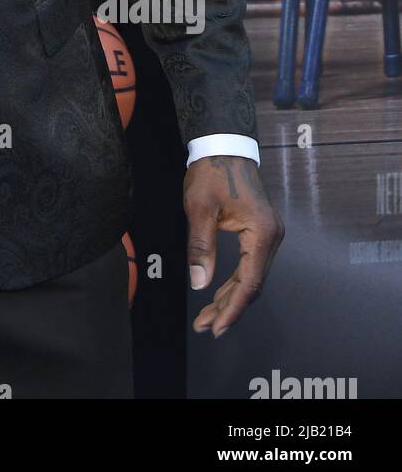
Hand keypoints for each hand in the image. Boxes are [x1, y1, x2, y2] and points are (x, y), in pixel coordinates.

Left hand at [184, 155, 284, 337]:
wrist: (223, 145)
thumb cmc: (211, 172)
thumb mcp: (200, 208)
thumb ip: (201, 247)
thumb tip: (200, 283)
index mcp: (261, 233)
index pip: (250, 282)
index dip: (233, 307)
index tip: (216, 326)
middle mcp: (271, 237)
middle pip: (253, 284)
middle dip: (228, 307)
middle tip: (205, 326)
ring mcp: (268, 235)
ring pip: (251, 276)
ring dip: (230, 296)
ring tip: (208, 317)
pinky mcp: (260, 232)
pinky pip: (249, 264)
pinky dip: (234, 281)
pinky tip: (219, 293)